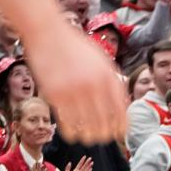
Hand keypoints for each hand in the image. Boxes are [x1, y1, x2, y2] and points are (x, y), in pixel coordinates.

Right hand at [24, 27, 127, 143]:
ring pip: (86, 126)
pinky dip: (72, 132)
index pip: (120, 110)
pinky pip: (67, 123)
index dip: (121, 126)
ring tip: (89, 138)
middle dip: (105, 134)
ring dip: (89, 136)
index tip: (120, 134)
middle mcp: (92, 86)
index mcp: (107, 77)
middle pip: (104, 122)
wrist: (47, 32)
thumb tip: (123, 105)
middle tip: (103, 137)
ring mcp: (73, 91)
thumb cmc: (76, 47)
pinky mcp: (54, 95)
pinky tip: (73, 134)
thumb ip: (112, 80)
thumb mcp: (101, 60)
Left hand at [63, 156, 93, 170]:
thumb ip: (68, 168)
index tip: (85, 156)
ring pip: (86, 170)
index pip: (80, 164)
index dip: (82, 160)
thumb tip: (70, 162)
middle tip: (90, 158)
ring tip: (92, 162)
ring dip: (89, 166)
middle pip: (84, 166)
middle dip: (87, 162)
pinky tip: (90, 169)